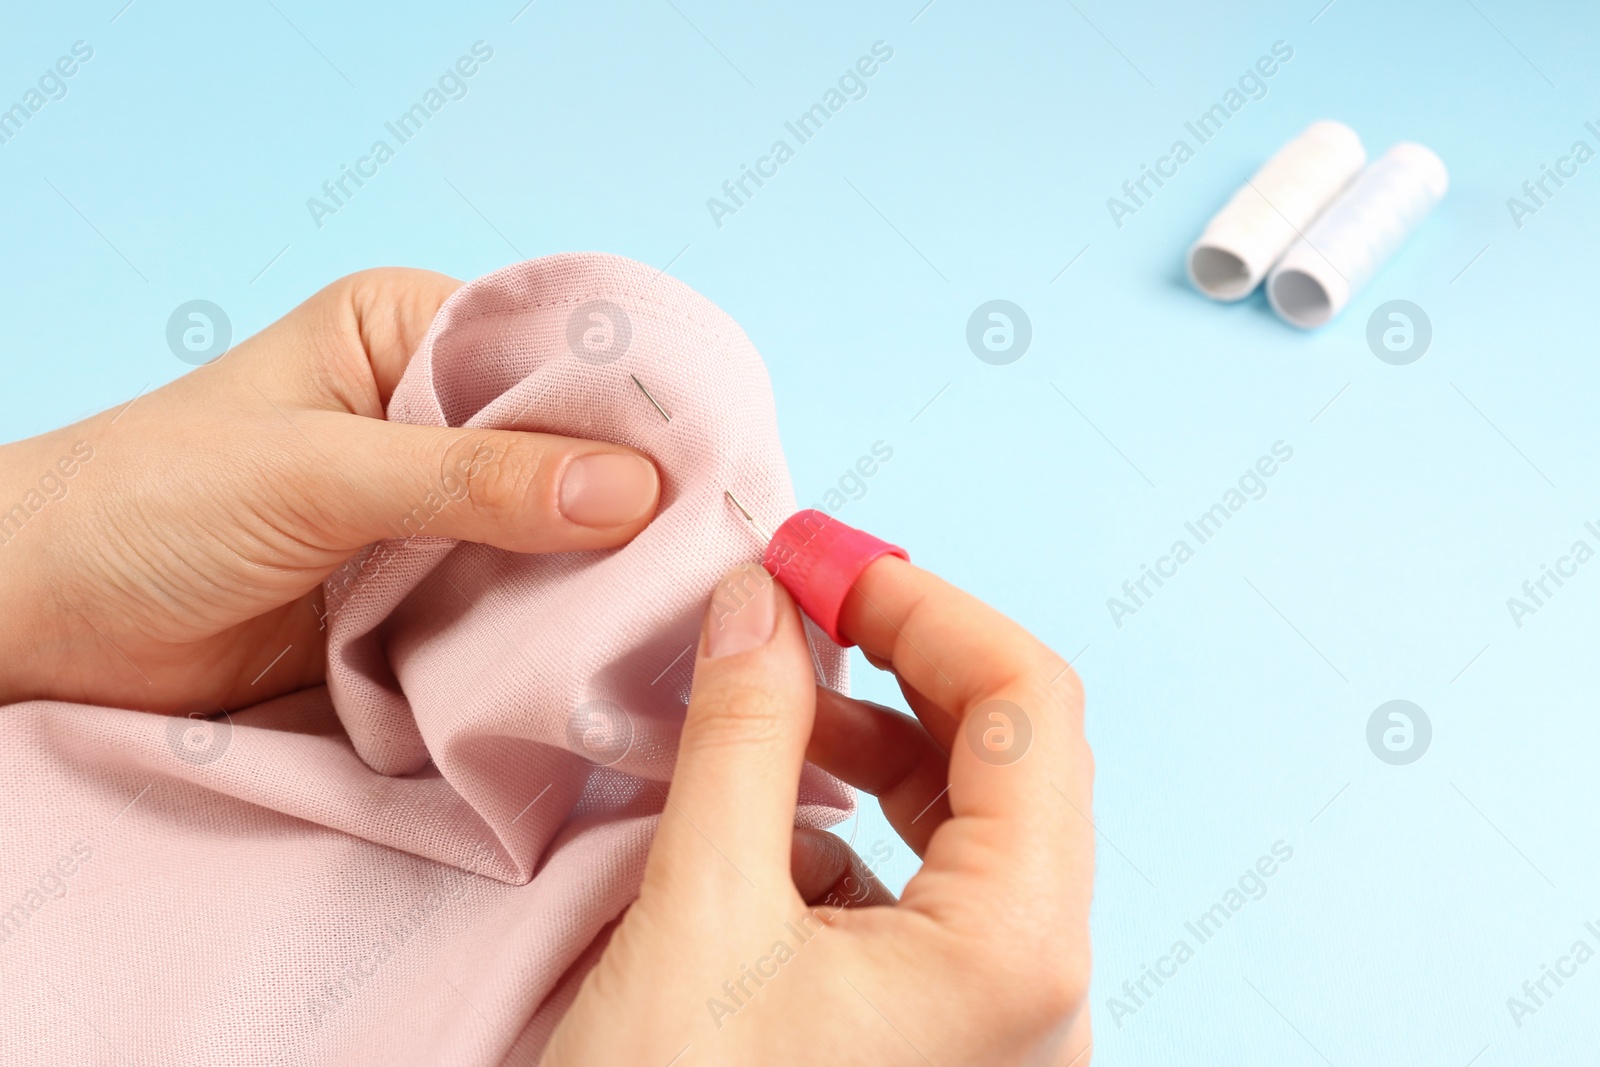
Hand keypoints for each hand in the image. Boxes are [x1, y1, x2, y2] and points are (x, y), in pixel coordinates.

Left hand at [0, 269, 660, 711]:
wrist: (40, 625)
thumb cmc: (147, 506)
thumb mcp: (319, 474)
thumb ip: (473, 482)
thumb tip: (631, 490)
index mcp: (407, 334)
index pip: (554, 354)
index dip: (634, 407)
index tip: (717, 467)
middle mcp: (432, 417)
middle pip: (567, 452)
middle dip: (627, 504)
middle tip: (713, 555)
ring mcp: (430, 515)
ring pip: (548, 538)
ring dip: (593, 579)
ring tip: (677, 613)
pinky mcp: (418, 600)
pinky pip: (507, 610)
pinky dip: (547, 635)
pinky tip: (604, 656)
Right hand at [542, 557, 1092, 1065]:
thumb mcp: (699, 919)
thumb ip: (744, 737)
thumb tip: (763, 602)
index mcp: (1018, 949)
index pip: (1026, 704)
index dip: (921, 606)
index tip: (815, 556)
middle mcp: (1037, 986)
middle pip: (1006, 755)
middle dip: (895, 664)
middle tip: (785, 605)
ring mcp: (996, 1018)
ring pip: (964, 823)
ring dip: (865, 742)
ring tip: (760, 705)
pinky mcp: (941, 1040)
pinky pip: (922, 891)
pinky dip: (848, 827)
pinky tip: (760, 821)